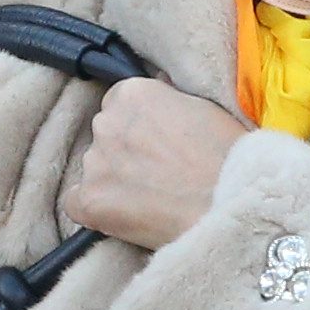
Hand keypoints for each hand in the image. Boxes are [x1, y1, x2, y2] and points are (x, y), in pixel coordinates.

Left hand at [61, 76, 244, 250]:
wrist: (232, 206)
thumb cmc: (231, 159)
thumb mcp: (205, 108)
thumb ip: (170, 102)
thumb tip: (159, 100)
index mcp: (133, 93)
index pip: (119, 103)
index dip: (139, 126)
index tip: (157, 143)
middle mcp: (107, 122)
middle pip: (106, 135)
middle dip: (125, 151)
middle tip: (158, 174)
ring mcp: (95, 162)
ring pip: (95, 169)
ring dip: (114, 181)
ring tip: (152, 200)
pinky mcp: (90, 201)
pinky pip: (76, 203)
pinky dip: (94, 209)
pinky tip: (122, 216)